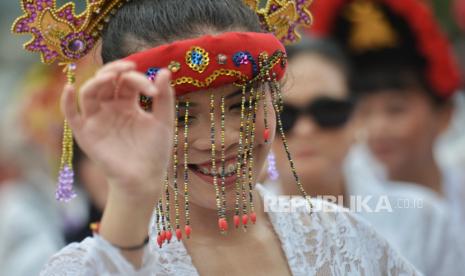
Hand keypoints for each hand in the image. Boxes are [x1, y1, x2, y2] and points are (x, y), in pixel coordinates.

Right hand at [61, 61, 174, 198]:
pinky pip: (71, 114)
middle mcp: (110, 108)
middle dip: (116, 70)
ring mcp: (97, 119)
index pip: (127, 81)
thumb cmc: (154, 151)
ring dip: (97, 81)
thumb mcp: (163, 121)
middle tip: (129, 68)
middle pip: (106, 80)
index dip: (138, 79)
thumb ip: (164, 97)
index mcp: (128, 103)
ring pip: (89, 92)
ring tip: (110, 77)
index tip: (153, 91)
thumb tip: (166, 70)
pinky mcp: (86, 133)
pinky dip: (67, 100)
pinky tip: (70, 88)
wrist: (144, 179)